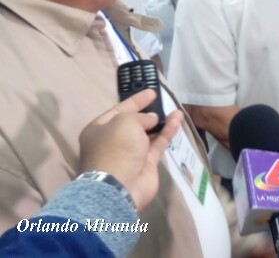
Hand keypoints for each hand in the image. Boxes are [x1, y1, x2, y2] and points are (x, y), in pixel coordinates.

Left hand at [79, 89, 182, 210]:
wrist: (119, 186)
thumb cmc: (116, 148)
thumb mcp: (125, 122)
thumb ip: (140, 116)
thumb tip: (152, 120)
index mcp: (100, 129)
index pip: (119, 109)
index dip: (136, 100)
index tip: (152, 92)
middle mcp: (114, 140)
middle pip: (134, 122)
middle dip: (148, 112)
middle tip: (162, 101)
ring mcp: (131, 153)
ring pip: (148, 133)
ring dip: (162, 121)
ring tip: (176, 110)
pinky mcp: (146, 163)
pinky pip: (158, 143)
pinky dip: (168, 131)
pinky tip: (177, 120)